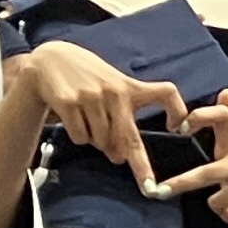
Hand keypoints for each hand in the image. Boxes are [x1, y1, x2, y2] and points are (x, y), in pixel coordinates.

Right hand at [19, 41, 187, 195]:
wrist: (50, 60)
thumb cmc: (87, 79)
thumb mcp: (112, 87)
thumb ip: (121, 121)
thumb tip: (121, 157)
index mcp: (129, 87)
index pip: (165, 92)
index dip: (177, 110)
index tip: (177, 129)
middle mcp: (114, 91)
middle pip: (129, 139)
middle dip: (129, 159)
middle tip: (127, 168)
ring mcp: (91, 96)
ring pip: (102, 142)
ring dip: (96, 142)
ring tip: (88, 121)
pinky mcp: (69, 102)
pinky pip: (80, 137)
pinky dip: (78, 136)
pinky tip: (73, 118)